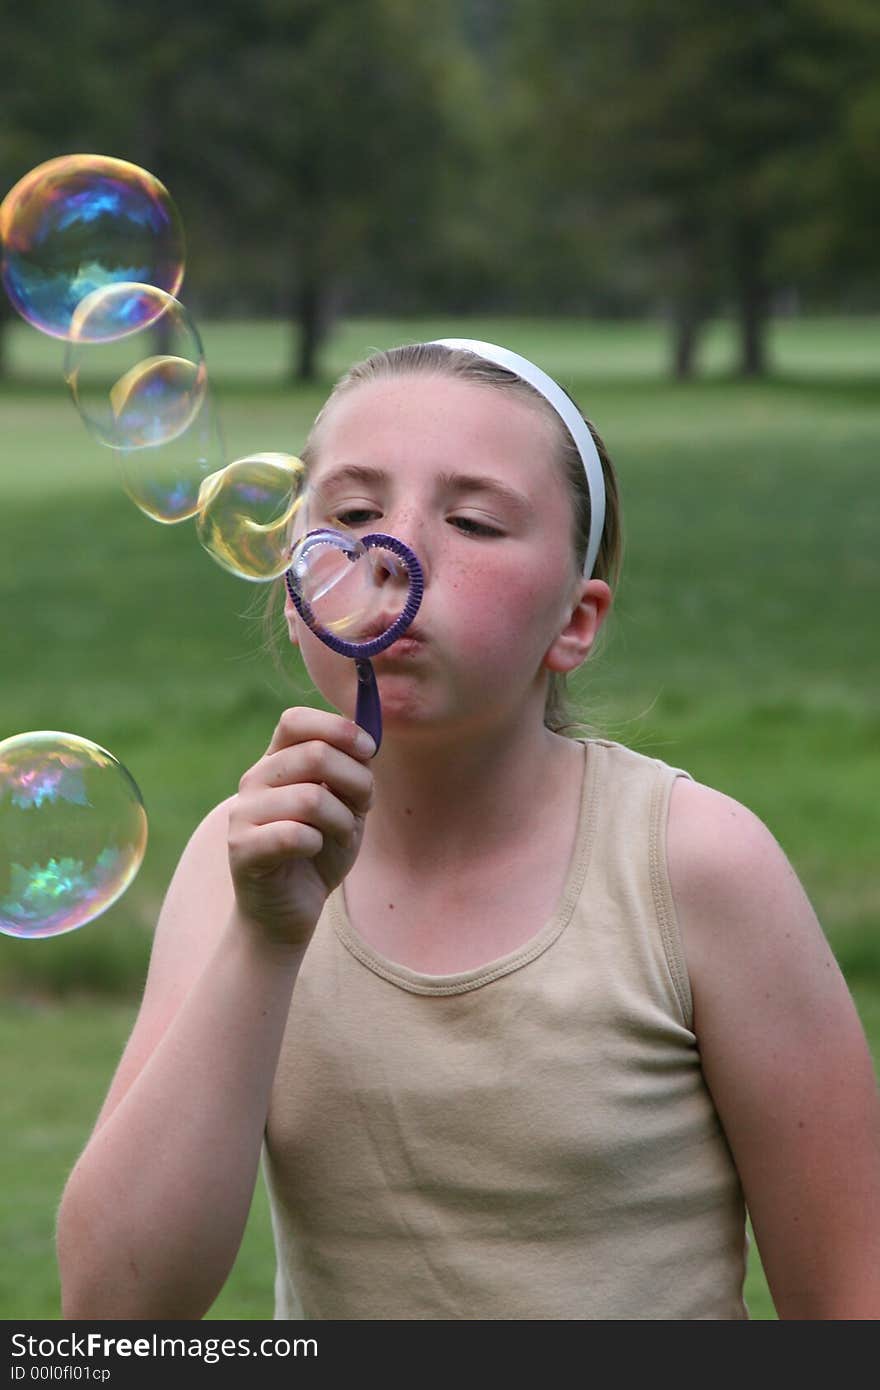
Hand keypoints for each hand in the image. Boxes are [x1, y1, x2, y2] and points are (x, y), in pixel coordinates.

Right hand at [228, 708, 374, 948]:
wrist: (289, 910)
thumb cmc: (319, 851)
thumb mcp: (345, 804)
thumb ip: (352, 770)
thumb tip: (367, 738)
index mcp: (276, 761)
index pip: (296, 720)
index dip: (339, 729)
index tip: (369, 752)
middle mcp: (254, 780)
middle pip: (315, 754)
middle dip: (356, 781)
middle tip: (363, 807)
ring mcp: (243, 813)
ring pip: (312, 797)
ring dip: (343, 820)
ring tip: (342, 836)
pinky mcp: (242, 847)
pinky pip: (296, 834)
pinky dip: (319, 844)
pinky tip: (315, 852)